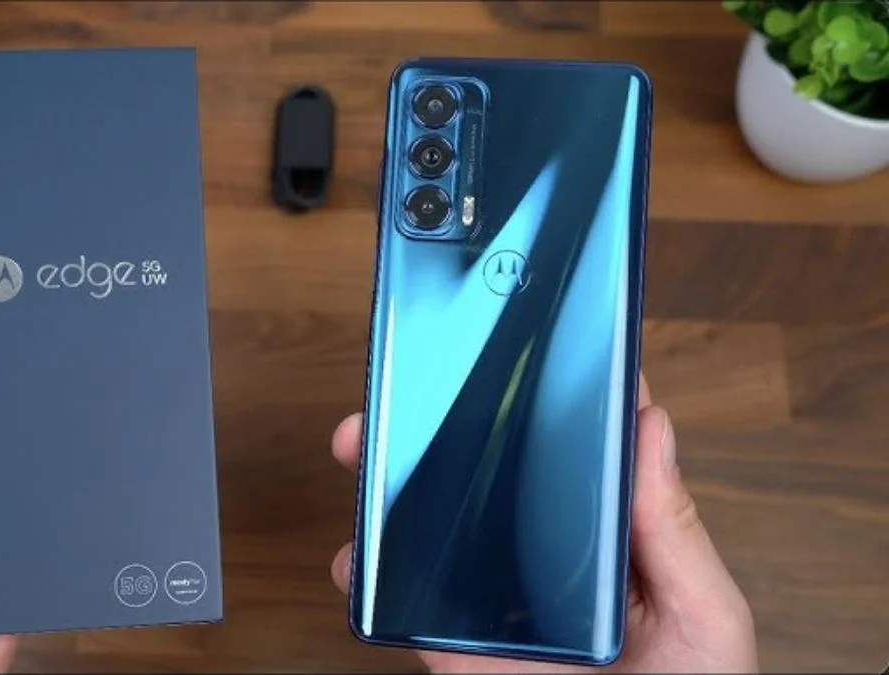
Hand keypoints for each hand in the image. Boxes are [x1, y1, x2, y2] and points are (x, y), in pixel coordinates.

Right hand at [328, 374, 759, 672]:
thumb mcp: (704, 611)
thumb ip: (674, 527)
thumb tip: (650, 425)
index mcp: (604, 535)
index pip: (565, 448)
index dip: (534, 391)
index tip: (502, 340)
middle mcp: (539, 557)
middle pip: (480, 477)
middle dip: (433, 427)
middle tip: (404, 393)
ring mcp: (493, 603)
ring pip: (429, 530)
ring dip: (388, 487)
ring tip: (363, 450)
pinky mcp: (456, 650)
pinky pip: (403, 608)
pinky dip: (369, 578)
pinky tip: (359, 553)